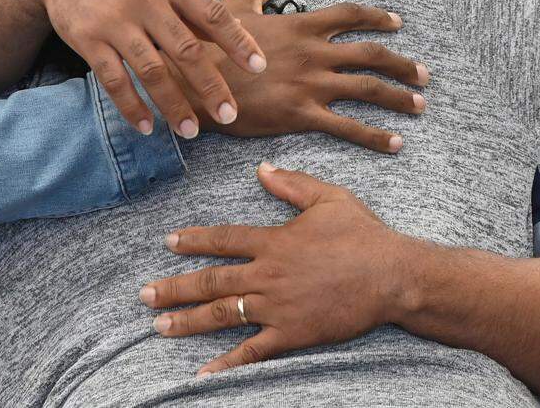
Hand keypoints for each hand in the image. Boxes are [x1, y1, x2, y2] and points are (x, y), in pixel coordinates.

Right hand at [22, 0, 266, 136]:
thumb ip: (191, 2)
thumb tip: (228, 36)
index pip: (212, 14)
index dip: (237, 42)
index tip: (259, 68)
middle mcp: (144, 0)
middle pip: (185, 49)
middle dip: (210, 86)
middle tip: (229, 114)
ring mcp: (114, 22)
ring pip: (151, 71)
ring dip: (173, 105)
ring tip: (191, 131)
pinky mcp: (88, 40)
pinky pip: (114, 80)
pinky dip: (131, 106)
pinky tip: (147, 126)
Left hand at [139, 164, 411, 375]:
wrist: (394, 276)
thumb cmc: (364, 234)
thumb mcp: (329, 198)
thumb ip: (291, 183)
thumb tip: (261, 168)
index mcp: (274, 241)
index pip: (223, 240)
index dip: (193, 240)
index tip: (169, 242)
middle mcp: (268, 274)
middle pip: (211, 280)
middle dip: (174, 287)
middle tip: (144, 295)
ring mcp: (277, 307)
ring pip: (222, 314)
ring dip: (187, 320)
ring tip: (159, 325)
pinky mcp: (292, 334)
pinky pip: (252, 351)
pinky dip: (226, 362)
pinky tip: (201, 371)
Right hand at [182, 0, 428, 152]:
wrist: (191, 81)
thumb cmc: (208, 44)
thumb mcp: (236, 8)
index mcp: (300, 25)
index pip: (350, 15)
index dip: (378, 18)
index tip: (398, 23)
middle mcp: (313, 52)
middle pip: (371, 54)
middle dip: (402, 64)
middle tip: (423, 74)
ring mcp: (310, 84)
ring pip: (368, 89)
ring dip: (399, 97)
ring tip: (420, 105)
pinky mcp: (301, 115)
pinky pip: (348, 127)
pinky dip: (376, 136)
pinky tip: (396, 143)